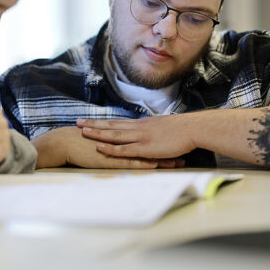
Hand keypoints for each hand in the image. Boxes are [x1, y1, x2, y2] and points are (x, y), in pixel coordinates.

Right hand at [33, 126, 184, 168]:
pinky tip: (156, 164)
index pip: (147, 140)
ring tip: (179, 162)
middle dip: (169, 150)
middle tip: (187, 152)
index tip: (178, 144)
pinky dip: (145, 163)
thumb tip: (124, 142)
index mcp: (123, 137)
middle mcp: (124, 143)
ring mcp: (119, 151)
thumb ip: (114, 141)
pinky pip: (132, 162)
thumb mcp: (102, 140)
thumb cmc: (81, 142)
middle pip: (151, 146)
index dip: (163, 142)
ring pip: (146, 155)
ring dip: (162, 159)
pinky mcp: (111, 160)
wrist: (65, 142)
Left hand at [76, 114, 196, 159]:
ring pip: (114, 134)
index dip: (103, 122)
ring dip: (97, 133)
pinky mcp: (145, 148)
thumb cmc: (182, 130)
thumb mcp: (163, 128)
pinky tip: (100, 148)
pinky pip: (124, 149)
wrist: (192, 129)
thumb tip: (148, 133)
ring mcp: (140, 137)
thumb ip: (153, 131)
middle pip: (111, 125)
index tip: (90, 120)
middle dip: (93, 124)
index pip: (118, 121)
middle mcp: (138, 128)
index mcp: (142, 124)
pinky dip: (111, 148)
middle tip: (77, 122)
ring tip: (82, 132)